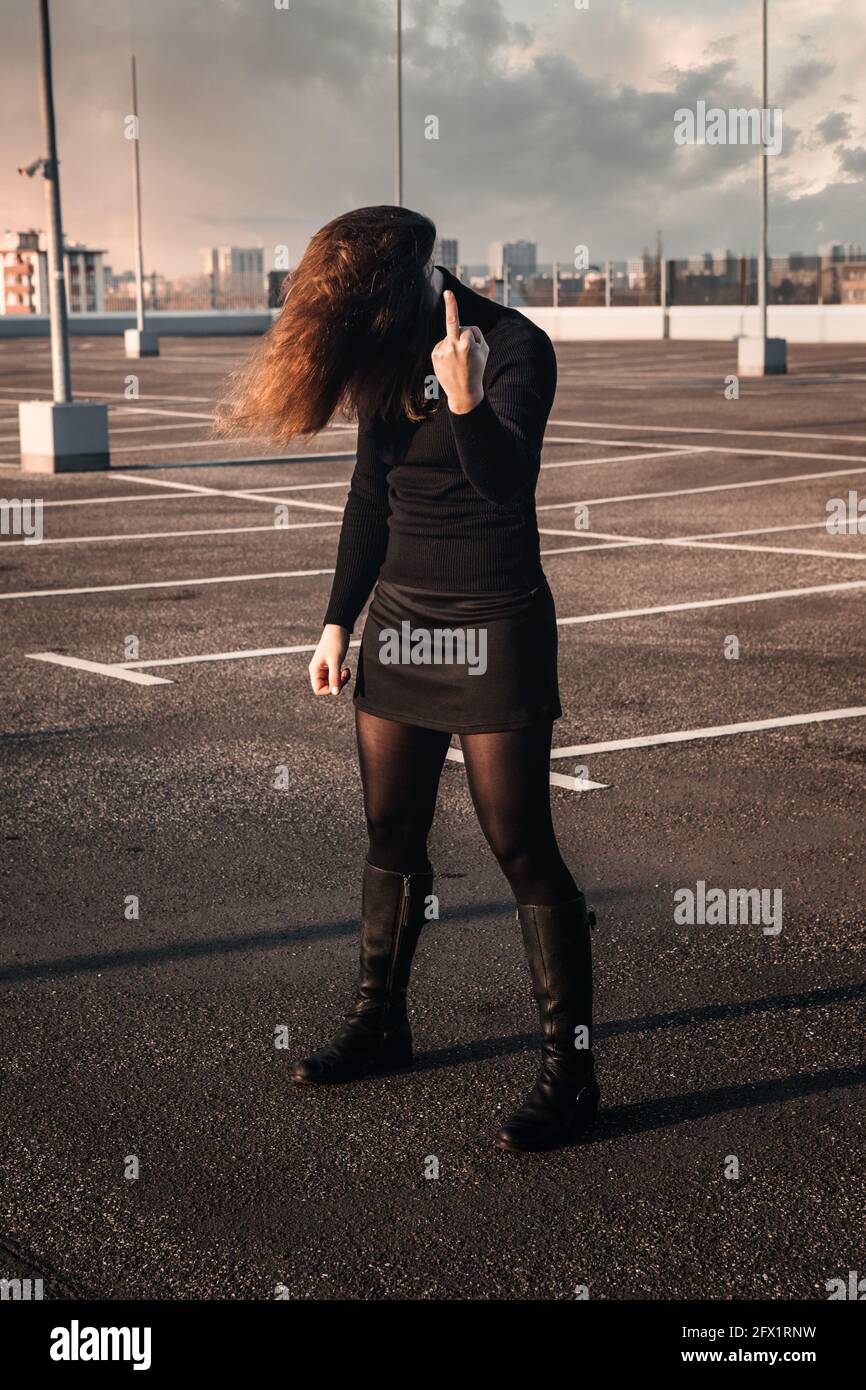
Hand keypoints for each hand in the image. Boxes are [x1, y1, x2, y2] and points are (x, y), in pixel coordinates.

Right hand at [309, 624, 350, 696]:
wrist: (339, 628)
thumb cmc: (335, 642)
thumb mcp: (336, 661)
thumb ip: (335, 677)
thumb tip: (335, 693)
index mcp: (314, 670)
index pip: (318, 690)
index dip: (329, 690)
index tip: (339, 682)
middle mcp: (317, 670)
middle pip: (325, 688)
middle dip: (337, 684)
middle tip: (344, 674)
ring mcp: (323, 668)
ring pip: (331, 683)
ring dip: (340, 680)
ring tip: (346, 671)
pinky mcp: (330, 665)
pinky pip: (335, 677)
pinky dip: (341, 676)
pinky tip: (346, 669)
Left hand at [431, 289, 488, 413]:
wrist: (464, 393)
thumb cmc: (477, 369)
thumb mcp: (484, 351)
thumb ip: (475, 334)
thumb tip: (460, 326)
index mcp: (467, 344)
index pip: (468, 328)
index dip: (470, 332)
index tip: (448, 293)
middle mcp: (453, 346)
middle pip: (452, 322)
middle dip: (451, 305)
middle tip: (448, 292)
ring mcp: (442, 351)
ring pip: (450, 336)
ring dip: (455, 343)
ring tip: (458, 361)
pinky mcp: (435, 355)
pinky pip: (443, 344)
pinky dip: (447, 349)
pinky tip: (451, 361)